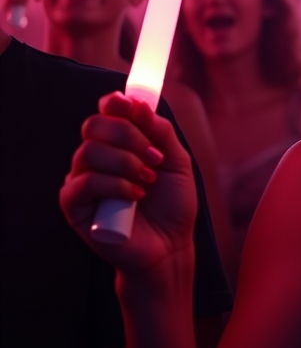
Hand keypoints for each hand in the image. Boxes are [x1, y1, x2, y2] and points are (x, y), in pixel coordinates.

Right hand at [60, 93, 197, 277]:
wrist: (171, 245)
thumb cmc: (173, 203)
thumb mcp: (177, 160)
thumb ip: (159, 131)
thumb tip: (136, 103)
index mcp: (118, 144)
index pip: (105, 112)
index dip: (115, 103)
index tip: (132, 105)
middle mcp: (96, 159)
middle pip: (95, 125)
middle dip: (129, 136)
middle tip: (155, 157)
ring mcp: (82, 181)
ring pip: (89, 152)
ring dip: (126, 163)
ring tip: (148, 180)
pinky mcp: (75, 207)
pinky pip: (85, 183)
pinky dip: (116, 185)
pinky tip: (136, 195)